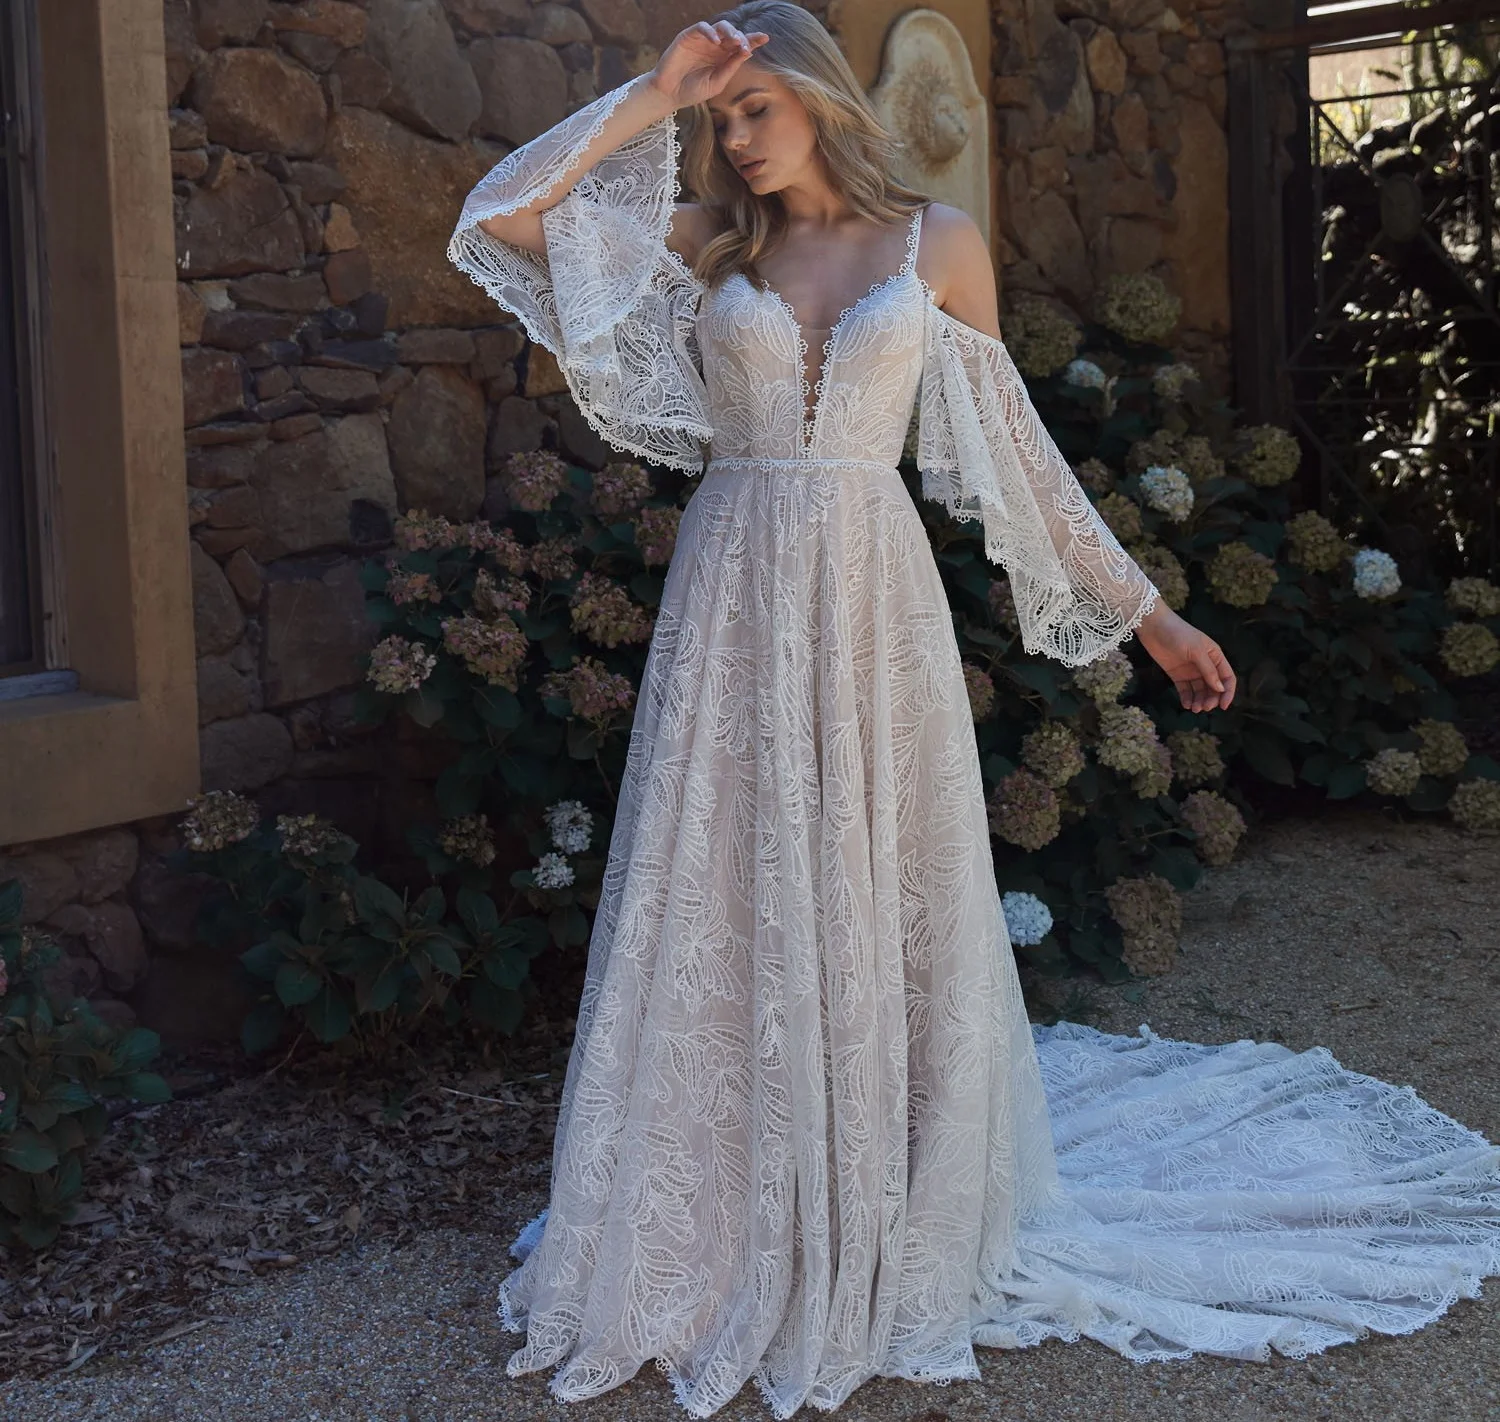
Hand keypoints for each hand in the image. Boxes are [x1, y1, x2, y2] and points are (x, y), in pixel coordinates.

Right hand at [649, 21, 770, 108]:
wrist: (670, 94)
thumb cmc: (693, 91)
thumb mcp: (717, 83)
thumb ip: (731, 68)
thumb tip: (747, 52)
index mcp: (724, 58)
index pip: (741, 46)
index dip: (753, 40)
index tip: (765, 38)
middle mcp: (715, 47)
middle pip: (733, 34)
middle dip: (742, 37)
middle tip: (745, 46)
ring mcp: (702, 40)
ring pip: (720, 27)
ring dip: (730, 31)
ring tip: (735, 41)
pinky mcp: (689, 36)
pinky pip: (702, 27)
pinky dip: (710, 31)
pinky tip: (716, 41)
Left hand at [1135, 605, 1235, 712]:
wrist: (1154, 628)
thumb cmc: (1178, 634)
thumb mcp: (1196, 651)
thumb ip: (1208, 670)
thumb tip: (1220, 688)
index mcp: (1215, 656)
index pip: (1227, 677)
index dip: (1227, 692)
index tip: (1223, 706)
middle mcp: (1205, 665)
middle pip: (1214, 687)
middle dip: (1211, 699)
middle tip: (1204, 708)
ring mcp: (1191, 670)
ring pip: (1200, 690)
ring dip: (1199, 701)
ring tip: (1194, 709)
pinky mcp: (1177, 674)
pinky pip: (1185, 690)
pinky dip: (1187, 698)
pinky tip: (1186, 704)